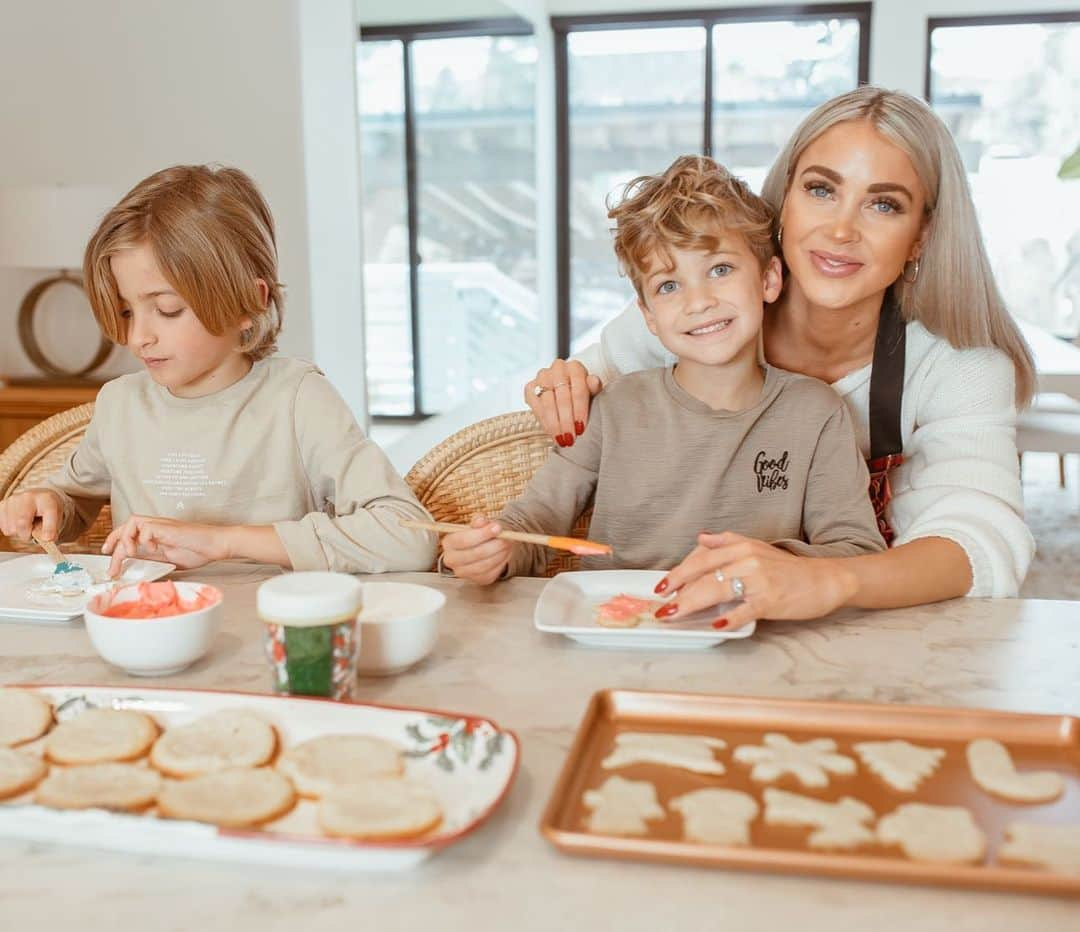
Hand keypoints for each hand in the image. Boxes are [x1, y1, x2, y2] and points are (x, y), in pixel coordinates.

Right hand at [0, 489, 63, 541]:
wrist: (37, 496)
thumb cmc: (47, 509)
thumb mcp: (56, 518)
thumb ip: (52, 530)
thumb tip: (45, 539)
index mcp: (46, 499)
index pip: (48, 513)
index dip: (48, 528)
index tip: (48, 538)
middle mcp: (28, 497)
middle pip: (22, 524)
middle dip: (27, 535)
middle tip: (32, 532)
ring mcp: (13, 500)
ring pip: (11, 529)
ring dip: (19, 532)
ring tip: (26, 524)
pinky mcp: (2, 505)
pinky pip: (4, 528)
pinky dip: (11, 529)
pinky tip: (18, 522)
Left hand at [102, 515, 231, 576]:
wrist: (215, 545)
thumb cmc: (198, 551)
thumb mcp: (169, 559)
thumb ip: (152, 558)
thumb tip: (135, 564)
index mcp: (155, 535)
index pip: (129, 533)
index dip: (115, 541)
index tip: (108, 554)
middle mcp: (155, 527)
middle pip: (126, 526)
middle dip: (113, 541)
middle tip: (107, 556)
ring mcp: (161, 525)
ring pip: (132, 522)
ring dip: (125, 539)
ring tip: (128, 554)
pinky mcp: (166, 527)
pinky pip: (146, 528)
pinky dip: (143, 539)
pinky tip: (152, 549)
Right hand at [440, 515, 511, 584]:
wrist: (484, 547)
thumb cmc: (479, 534)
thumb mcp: (478, 523)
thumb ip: (479, 521)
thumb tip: (481, 520)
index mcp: (449, 543)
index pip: (464, 540)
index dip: (482, 534)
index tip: (497, 528)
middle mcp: (452, 560)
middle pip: (475, 554)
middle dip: (494, 545)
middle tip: (506, 538)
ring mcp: (463, 572)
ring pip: (484, 565)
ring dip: (499, 554)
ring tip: (507, 544)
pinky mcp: (477, 579)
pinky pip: (491, 572)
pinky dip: (501, 562)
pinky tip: (504, 553)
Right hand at [524, 359, 601, 445]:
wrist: (566, 390)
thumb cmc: (582, 393)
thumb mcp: (592, 392)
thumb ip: (594, 387)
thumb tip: (594, 381)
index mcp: (575, 367)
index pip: (578, 390)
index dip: (579, 411)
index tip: (581, 428)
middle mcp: (558, 369)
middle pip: (562, 397)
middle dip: (567, 421)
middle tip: (570, 438)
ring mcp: (542, 377)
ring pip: (547, 402)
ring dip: (554, 424)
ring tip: (561, 439)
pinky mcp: (531, 387)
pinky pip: (535, 406)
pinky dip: (544, 421)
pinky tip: (551, 433)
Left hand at [654, 532, 858, 629]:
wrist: (825, 580)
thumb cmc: (788, 569)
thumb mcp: (756, 547)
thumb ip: (727, 543)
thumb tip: (700, 538)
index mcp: (740, 545)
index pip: (701, 558)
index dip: (678, 573)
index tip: (662, 586)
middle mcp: (747, 558)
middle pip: (703, 573)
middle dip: (677, 590)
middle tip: (661, 606)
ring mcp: (759, 579)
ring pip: (716, 589)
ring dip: (691, 604)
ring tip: (674, 616)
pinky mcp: (771, 599)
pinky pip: (745, 609)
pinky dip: (729, 618)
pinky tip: (715, 627)